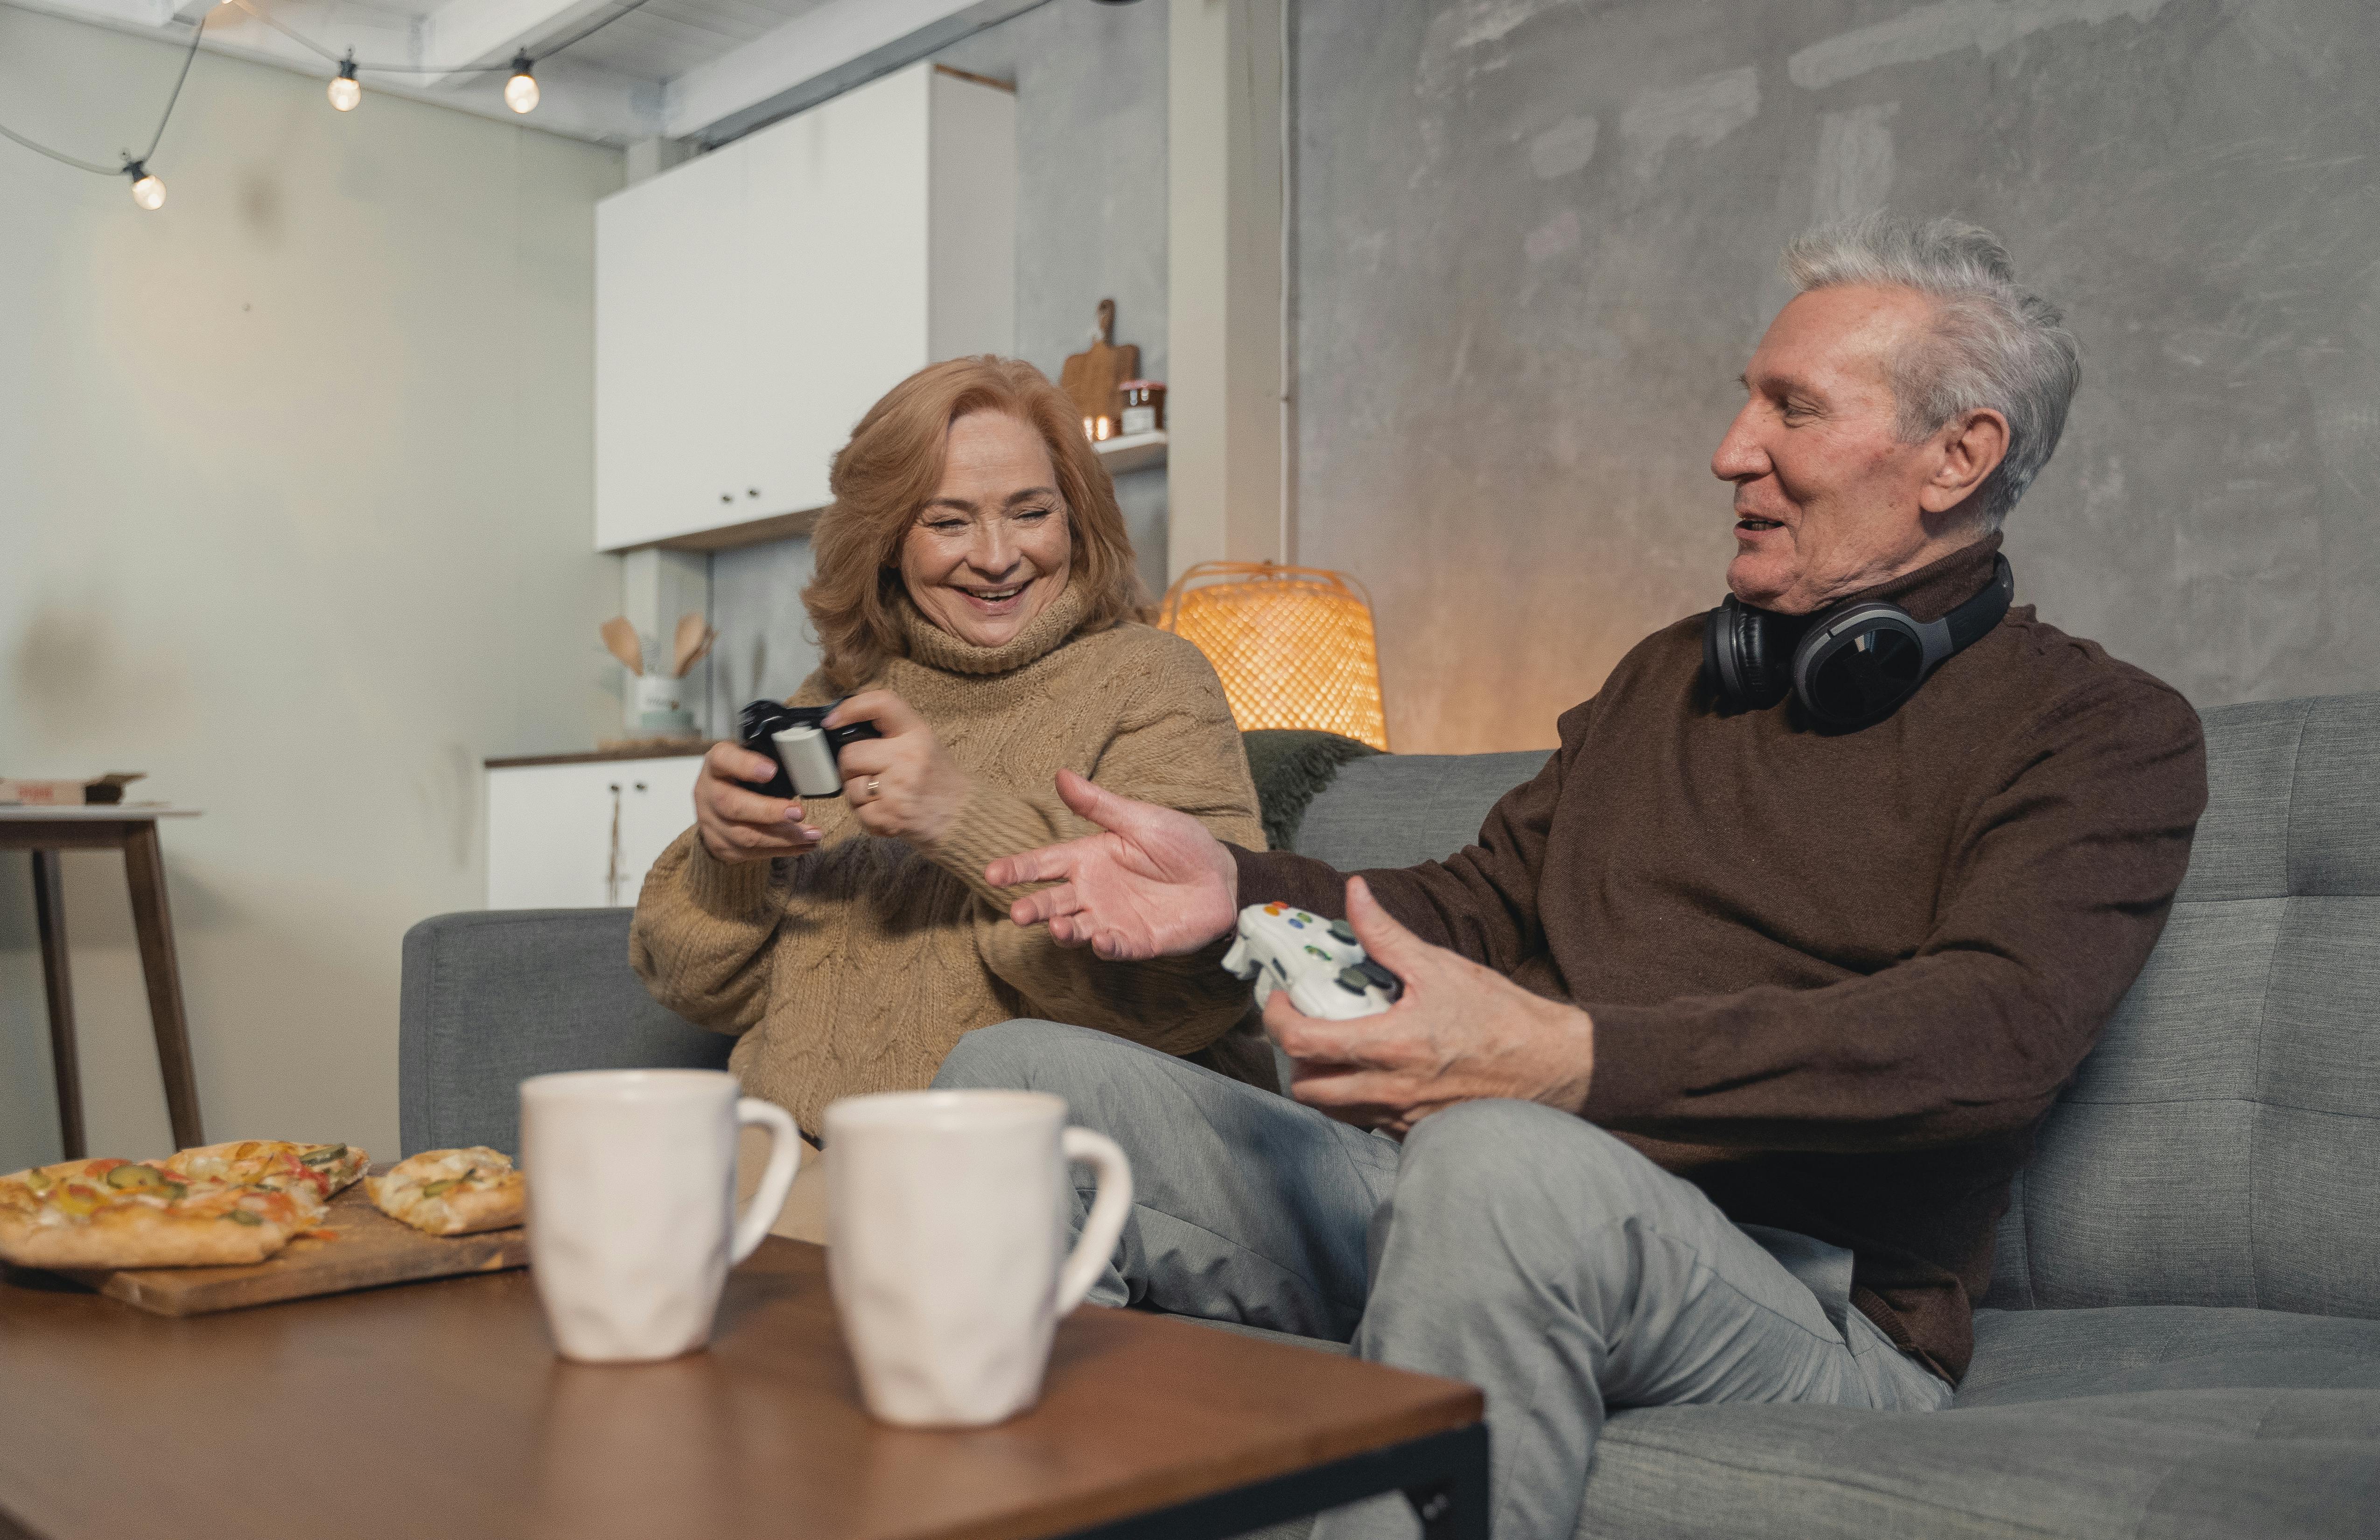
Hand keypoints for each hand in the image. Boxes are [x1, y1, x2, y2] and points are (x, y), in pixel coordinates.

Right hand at [693, 741, 820, 863]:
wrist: (712, 806)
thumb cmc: (737, 778)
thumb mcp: (746, 759)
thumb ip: (766, 758)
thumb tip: (800, 765)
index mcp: (715, 766)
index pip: (723, 759)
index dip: (746, 765)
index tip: (771, 770)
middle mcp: (707, 794)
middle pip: (733, 806)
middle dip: (770, 812)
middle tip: (799, 813)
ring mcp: (710, 823)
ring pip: (745, 836)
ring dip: (784, 837)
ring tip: (812, 834)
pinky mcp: (720, 846)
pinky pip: (751, 853)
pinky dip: (781, 849)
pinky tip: (803, 844)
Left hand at [827, 691, 971, 843]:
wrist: (963, 818)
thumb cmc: (938, 780)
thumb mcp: (923, 744)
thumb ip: (891, 734)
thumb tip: (843, 729)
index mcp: (917, 733)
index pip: (880, 704)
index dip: (850, 708)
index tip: (832, 721)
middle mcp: (908, 757)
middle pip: (850, 754)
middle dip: (851, 768)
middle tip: (870, 775)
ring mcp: (898, 788)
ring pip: (851, 787)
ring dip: (860, 795)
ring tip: (885, 797)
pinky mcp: (891, 816)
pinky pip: (858, 813)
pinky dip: (868, 817)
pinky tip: (888, 813)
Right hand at [986, 770, 1237, 959]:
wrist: (1221, 875)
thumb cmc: (1180, 843)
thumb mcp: (1139, 819)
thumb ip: (1099, 805)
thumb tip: (1061, 775)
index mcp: (1088, 859)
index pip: (1044, 863)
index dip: (1018, 869)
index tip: (992, 873)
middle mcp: (1093, 892)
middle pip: (1053, 902)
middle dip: (1033, 908)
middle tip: (1018, 913)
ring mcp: (1112, 919)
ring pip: (1077, 929)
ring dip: (1064, 931)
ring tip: (1057, 927)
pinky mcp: (1136, 942)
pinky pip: (1116, 947)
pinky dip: (1107, 946)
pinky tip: (1102, 940)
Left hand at [1272, 877, 1594, 1136]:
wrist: (1552, 1064)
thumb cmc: (1501, 1017)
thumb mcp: (1440, 966)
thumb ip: (1386, 934)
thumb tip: (1355, 894)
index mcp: (1391, 1045)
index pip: (1304, 1043)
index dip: (1278, 1020)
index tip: (1281, 1000)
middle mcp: (1390, 1089)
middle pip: (1307, 1088)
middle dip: (1294, 1058)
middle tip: (1304, 1026)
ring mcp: (1401, 1116)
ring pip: (1332, 1110)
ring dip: (1320, 1081)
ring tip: (1334, 1048)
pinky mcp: (1415, 1131)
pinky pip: (1365, 1122)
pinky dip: (1354, 1099)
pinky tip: (1370, 1070)